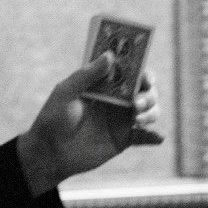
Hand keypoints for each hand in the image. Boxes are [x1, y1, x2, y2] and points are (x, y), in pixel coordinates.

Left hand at [16, 53, 162, 196]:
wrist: (49, 152)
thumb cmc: (53, 118)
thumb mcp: (66, 92)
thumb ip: (87, 74)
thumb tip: (110, 55)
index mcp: (105, 84)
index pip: (130, 71)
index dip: (142, 70)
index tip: (145, 76)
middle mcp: (117, 99)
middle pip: (145, 90)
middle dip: (148, 94)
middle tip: (136, 102)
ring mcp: (122, 119)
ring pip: (150, 110)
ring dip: (152, 112)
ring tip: (137, 118)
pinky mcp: (123, 139)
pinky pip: (144, 137)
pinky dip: (154, 136)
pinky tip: (158, 137)